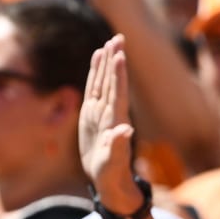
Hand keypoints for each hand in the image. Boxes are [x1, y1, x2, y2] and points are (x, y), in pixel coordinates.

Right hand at [78, 35, 139, 209]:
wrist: (108, 180)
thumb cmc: (111, 174)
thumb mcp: (113, 162)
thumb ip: (119, 146)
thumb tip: (127, 131)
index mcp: (115, 121)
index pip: (117, 93)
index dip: (118, 74)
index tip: (119, 54)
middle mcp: (111, 113)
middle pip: (112, 82)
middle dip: (114, 60)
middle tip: (118, 38)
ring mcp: (102, 113)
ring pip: (104, 82)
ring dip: (106, 63)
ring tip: (109, 43)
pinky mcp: (93, 116)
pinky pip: (94, 90)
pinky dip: (95, 75)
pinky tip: (96, 62)